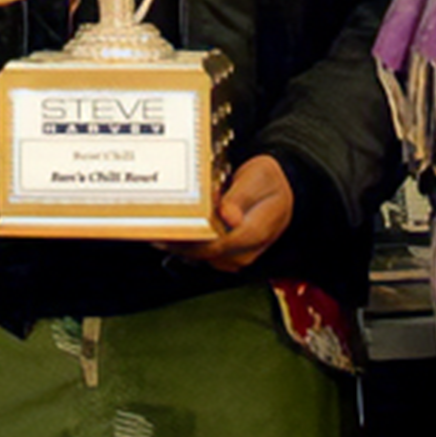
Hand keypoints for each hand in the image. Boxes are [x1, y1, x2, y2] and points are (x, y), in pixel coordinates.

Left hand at [161, 154, 293, 272]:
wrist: (283, 189)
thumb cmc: (269, 182)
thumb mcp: (258, 179)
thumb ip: (241, 198)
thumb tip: (228, 216)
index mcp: (253, 233)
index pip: (214, 246)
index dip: (188, 242)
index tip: (168, 232)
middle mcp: (244, 251)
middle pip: (203, 255)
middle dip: (177, 243)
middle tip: (152, 228)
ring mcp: (236, 255)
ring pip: (200, 256)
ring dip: (178, 245)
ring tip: (156, 228)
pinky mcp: (228, 252)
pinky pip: (203, 252)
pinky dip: (186, 243)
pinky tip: (172, 230)